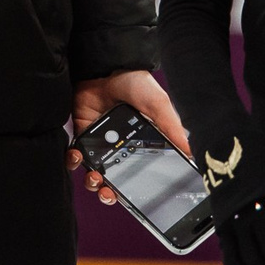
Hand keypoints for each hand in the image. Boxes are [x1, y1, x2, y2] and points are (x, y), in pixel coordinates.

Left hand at [69, 70, 189, 203]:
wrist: (106, 64)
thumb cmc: (136, 83)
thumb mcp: (158, 105)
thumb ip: (172, 128)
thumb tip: (191, 152)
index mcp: (140, 143)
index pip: (138, 173)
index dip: (133, 190)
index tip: (132, 200)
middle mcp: (120, 145)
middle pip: (113, 178)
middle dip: (109, 192)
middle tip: (109, 194)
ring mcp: (100, 141)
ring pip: (93, 171)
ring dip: (91, 181)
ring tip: (95, 178)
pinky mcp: (82, 133)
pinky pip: (75, 154)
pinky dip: (73, 160)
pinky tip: (77, 158)